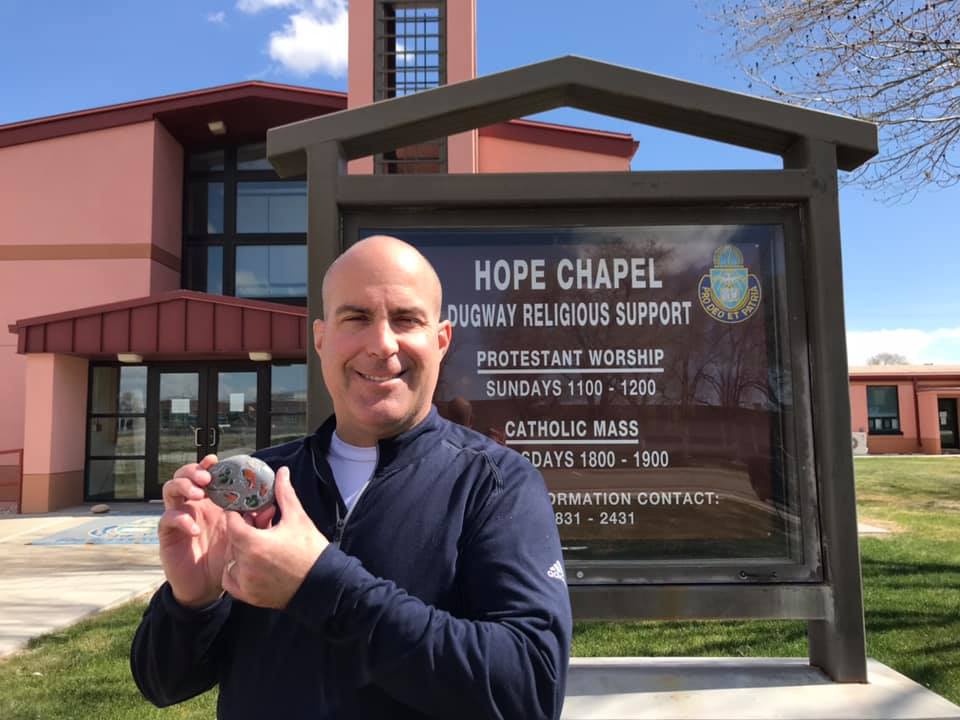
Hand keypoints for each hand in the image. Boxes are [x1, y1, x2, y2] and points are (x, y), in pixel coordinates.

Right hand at [158, 455, 272, 608]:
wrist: (207, 587)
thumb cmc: (224, 557)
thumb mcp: (243, 537)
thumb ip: (256, 521)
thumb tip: (271, 506)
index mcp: (210, 501)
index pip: (205, 475)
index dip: (207, 465)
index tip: (215, 460)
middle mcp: (193, 505)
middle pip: (184, 476)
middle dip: (193, 471)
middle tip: (206, 478)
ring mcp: (178, 517)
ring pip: (170, 490)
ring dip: (184, 487)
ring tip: (198, 494)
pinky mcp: (167, 534)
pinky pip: (167, 519)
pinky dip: (180, 519)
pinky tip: (194, 528)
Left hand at [221, 466, 328, 609]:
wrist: (324, 583)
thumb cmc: (311, 550)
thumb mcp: (297, 518)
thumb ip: (284, 494)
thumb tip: (282, 471)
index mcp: (254, 544)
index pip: (231, 522)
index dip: (237, 514)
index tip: (245, 511)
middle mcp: (246, 565)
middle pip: (232, 540)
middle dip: (242, 531)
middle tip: (259, 525)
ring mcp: (247, 583)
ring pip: (230, 560)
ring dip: (240, 550)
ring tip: (259, 544)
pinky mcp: (250, 596)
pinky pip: (231, 581)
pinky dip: (237, 572)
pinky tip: (253, 564)